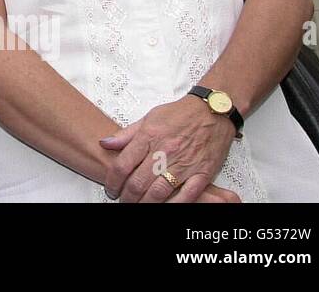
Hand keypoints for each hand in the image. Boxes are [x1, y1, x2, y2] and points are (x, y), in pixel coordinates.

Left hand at [100, 96, 236, 202]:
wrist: (212, 111)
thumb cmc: (181, 114)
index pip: (122, 165)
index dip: (113, 181)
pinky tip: (164, 206)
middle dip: (127, 196)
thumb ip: (126, 134)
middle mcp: (164, 151)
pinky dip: (174, 204)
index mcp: (149, 136)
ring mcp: (184, 164)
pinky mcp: (202, 173)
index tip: (111, 188)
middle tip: (123, 200)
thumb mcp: (148, 118)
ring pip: (159, 192)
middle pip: (138, 182)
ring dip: (145, 203)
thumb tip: (105, 143)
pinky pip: (187, 195)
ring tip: (138, 205)